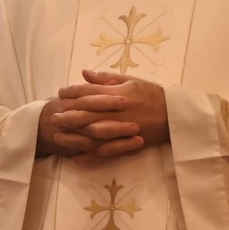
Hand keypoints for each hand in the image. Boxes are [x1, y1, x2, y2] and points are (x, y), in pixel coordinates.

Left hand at [37, 71, 168, 161]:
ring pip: (92, 135)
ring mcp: (121, 130)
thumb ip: (106, 78)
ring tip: (58, 137)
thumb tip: (84, 72)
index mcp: (118, 94)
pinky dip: (90, 155)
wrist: (175, 115)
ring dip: (73, 137)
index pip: (89, 92)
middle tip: (53, 117)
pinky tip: (76, 157)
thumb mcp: (131, 81)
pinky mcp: (127, 144)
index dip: (72, 92)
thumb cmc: (152, 95)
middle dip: (67, 116)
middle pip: (86, 114)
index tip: (60, 93)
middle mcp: (117, 112)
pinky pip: (105, 152)